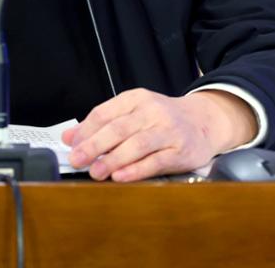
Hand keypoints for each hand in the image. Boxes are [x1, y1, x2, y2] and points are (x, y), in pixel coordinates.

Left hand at [61, 89, 255, 181]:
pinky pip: (156, 161)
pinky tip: (121, 176)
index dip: (85, 130)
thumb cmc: (162, 120)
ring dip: (113, 160)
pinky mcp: (181, 150)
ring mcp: (168, 130)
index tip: (71, 145)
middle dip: (94, 145)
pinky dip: (137, 169)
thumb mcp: (133, 113)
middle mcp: (152, 111)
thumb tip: (70, 137)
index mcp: (136, 99)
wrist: (204, 121)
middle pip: (118, 128)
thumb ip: (102, 124)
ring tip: (96, 172)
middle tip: (77, 159)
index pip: (105, 113)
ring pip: (137, 144)